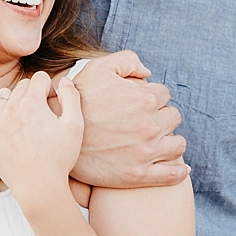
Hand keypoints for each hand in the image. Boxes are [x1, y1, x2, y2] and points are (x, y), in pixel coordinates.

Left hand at [0, 70, 81, 201]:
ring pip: (4, 98)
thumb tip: (64, 80)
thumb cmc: (59, 158)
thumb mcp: (75, 125)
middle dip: (33, 94)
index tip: (53, 102)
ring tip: (23, 119)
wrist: (38, 186)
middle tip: (41, 113)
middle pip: (22, 86)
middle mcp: (12, 108)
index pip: (39, 78)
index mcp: (33, 103)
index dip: (49, 88)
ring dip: (14, 103)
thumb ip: (71, 97)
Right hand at [68, 51, 187, 187]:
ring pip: (178, 144)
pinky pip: (173, 174)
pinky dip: (180, 171)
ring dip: (170, 140)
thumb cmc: (78, 102)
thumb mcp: (97, 69)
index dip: (151, 97)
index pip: (164, 94)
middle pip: (173, 117)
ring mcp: (146, 152)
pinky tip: (180, 168)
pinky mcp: (140, 175)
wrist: (55, 139)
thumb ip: (127, 61)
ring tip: (157, 141)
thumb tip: (148, 73)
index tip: (139, 104)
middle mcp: (149, 125)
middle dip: (161, 117)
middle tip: (144, 122)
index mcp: (144, 98)